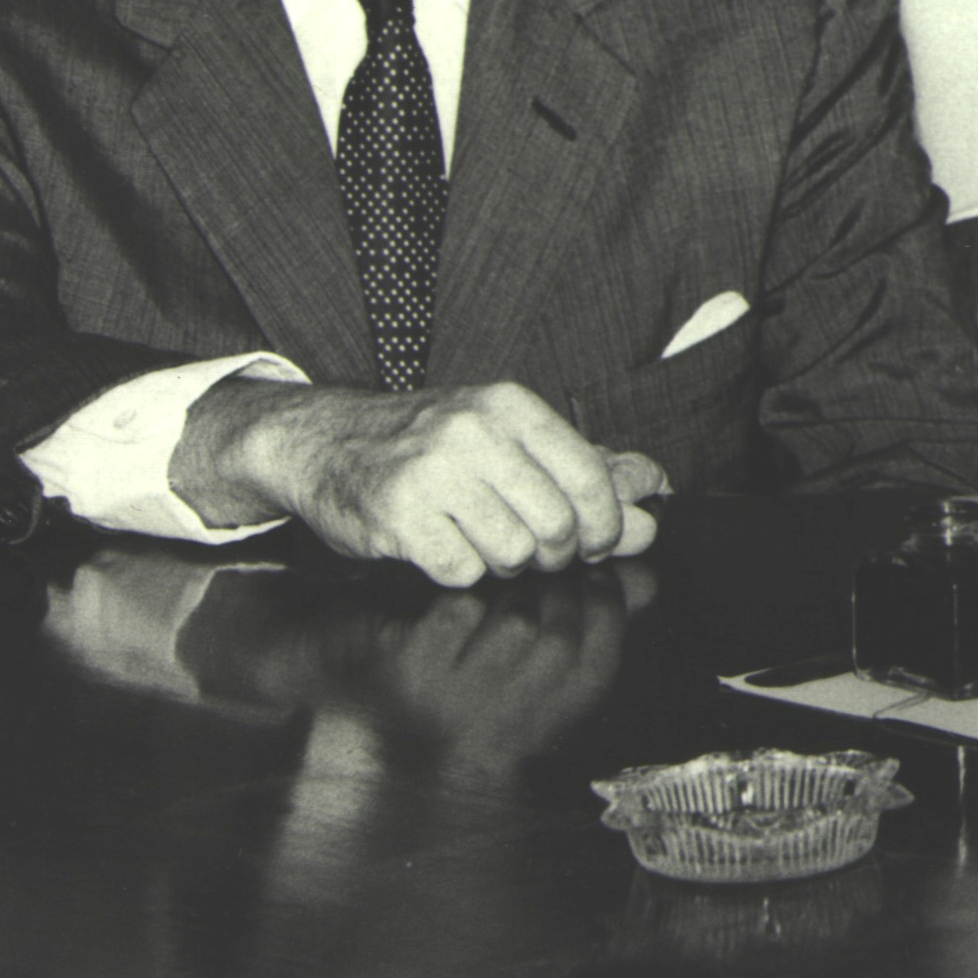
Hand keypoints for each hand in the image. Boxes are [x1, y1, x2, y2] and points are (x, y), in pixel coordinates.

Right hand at [177, 372, 664, 586]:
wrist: (325, 442)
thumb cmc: (427, 445)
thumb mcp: (506, 439)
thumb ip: (583, 472)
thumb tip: (652, 504)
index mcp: (510, 406)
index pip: (590, 478)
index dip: (603, 525)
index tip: (592, 540)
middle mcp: (473, 432)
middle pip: (557, 525)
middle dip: (552, 552)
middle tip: (528, 544)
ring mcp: (433, 474)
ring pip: (513, 553)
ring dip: (503, 562)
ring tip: (477, 538)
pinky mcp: (399, 517)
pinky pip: (463, 571)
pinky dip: (460, 571)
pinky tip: (443, 546)